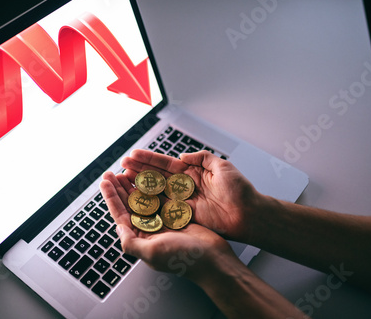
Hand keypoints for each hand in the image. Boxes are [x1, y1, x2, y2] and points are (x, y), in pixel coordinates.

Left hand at [99, 171, 235, 281]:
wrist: (213, 259)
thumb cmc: (184, 259)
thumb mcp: (152, 252)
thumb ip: (131, 243)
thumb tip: (117, 228)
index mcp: (140, 238)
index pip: (120, 214)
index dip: (111, 197)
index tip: (105, 181)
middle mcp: (149, 230)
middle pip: (129, 205)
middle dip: (119, 188)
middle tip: (112, 172)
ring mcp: (162, 222)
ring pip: (143, 200)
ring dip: (134, 186)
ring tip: (126, 172)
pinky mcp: (175, 216)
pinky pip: (160, 198)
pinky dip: (153, 188)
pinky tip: (148, 178)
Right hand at [119, 149, 262, 241]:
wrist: (248, 214)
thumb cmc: (240, 190)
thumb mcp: (222, 166)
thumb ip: (201, 158)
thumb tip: (182, 156)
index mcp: (192, 172)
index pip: (165, 164)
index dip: (148, 159)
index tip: (133, 155)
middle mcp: (184, 186)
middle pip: (156, 177)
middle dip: (138, 170)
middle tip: (122, 166)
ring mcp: (182, 201)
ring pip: (156, 192)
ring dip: (139, 186)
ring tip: (123, 179)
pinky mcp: (183, 215)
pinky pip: (163, 208)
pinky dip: (149, 204)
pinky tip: (136, 199)